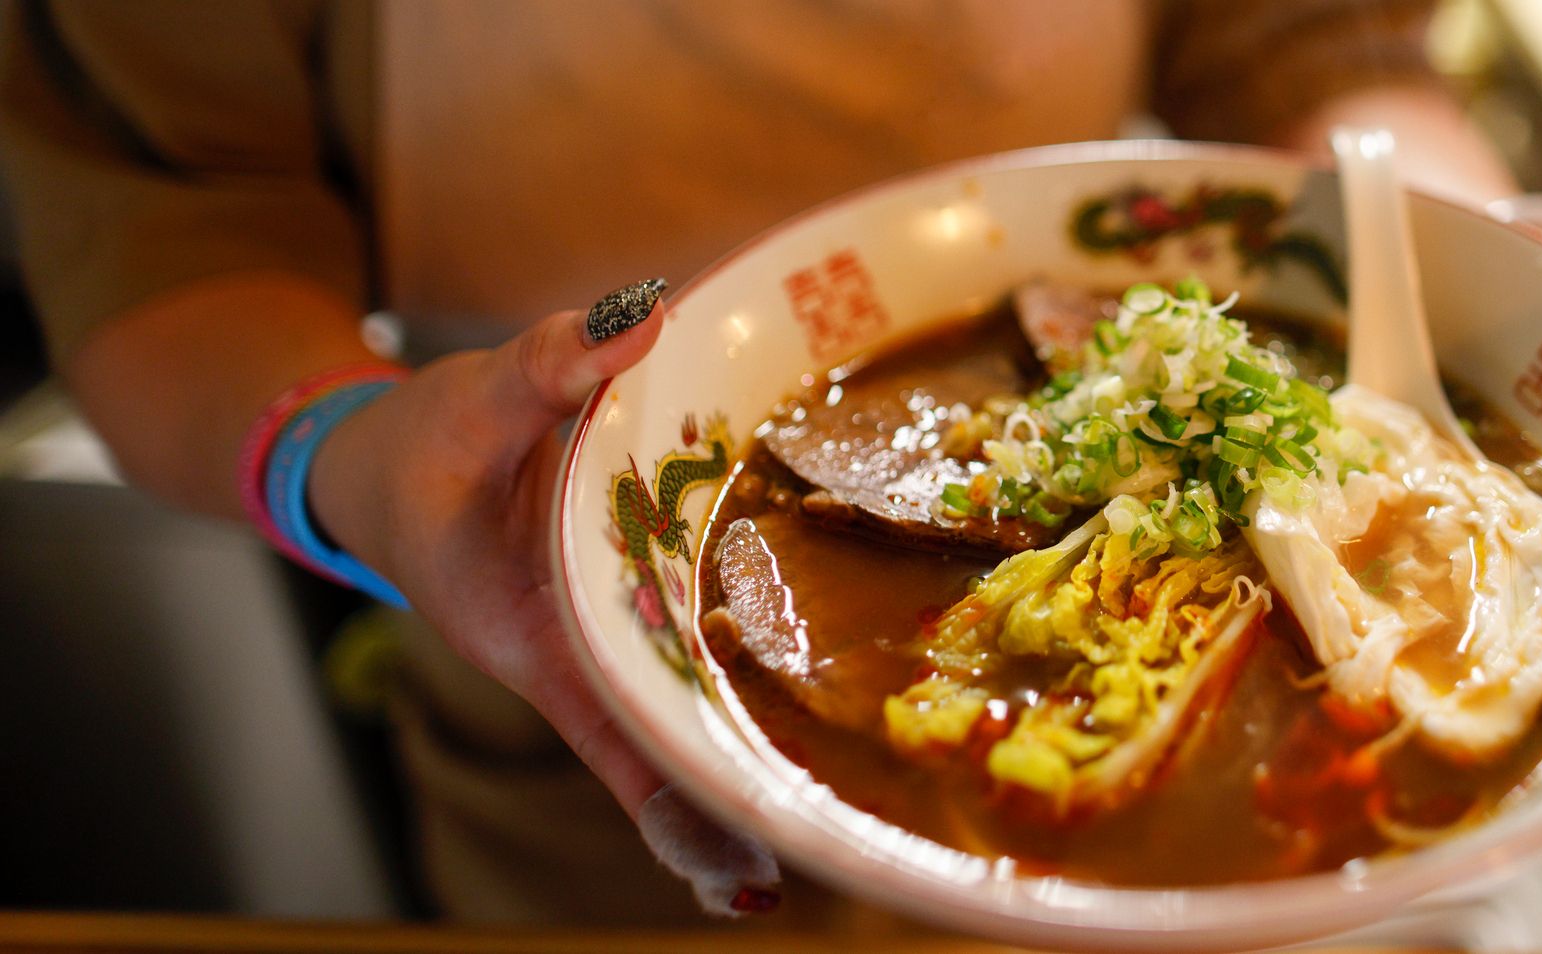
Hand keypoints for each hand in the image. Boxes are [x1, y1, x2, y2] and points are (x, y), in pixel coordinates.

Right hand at [308, 279, 778, 915]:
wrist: (380, 465)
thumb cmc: (419, 447)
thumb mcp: (470, 398)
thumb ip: (548, 367)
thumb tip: (642, 320)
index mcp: (531, 630)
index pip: (615, 738)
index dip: (677, 811)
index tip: (744, 876)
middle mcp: (580, 654)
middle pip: (666, 748)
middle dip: (732, 807)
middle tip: (822, 852)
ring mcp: (608, 639)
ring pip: (681, 711)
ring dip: (742, 759)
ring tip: (832, 822)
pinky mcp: (628, 610)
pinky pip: (681, 657)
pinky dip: (725, 691)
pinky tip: (794, 730)